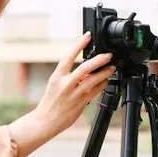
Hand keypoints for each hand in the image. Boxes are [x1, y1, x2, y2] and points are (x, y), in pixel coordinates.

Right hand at [8, 32, 115, 156]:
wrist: (45, 120)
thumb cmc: (51, 102)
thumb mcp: (56, 85)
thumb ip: (70, 76)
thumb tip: (86, 69)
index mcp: (57, 76)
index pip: (68, 56)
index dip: (79, 44)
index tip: (87, 36)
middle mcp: (65, 84)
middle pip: (84, 68)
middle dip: (98, 60)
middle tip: (108, 55)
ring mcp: (73, 94)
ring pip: (92, 80)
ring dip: (104, 72)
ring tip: (111, 67)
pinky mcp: (80, 103)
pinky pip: (94, 92)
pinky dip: (101, 85)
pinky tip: (106, 81)